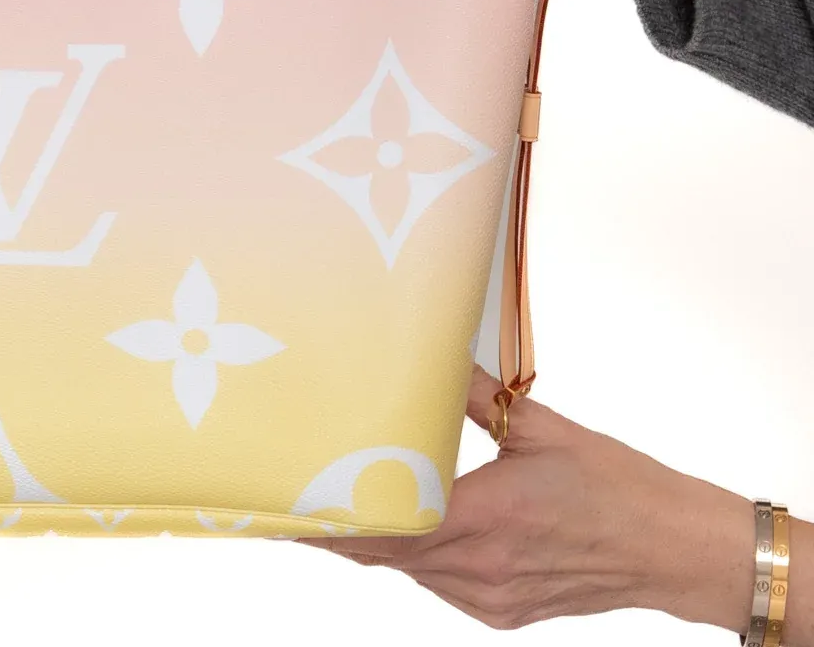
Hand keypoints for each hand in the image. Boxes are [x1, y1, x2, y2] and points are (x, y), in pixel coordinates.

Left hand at [300, 365, 754, 631]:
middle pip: (386, 552)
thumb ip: (472, 394)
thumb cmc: (618, 486)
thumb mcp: (539, 426)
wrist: (676, 549)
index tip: (290, 503)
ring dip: (374, 543)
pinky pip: (440, 585)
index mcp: (486, 518)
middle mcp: (482, 567)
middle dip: (336, 529)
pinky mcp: (504, 611)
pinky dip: (415, 559)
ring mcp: (492, 596)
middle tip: (288, 499)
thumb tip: (430, 354)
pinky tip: (401, 529)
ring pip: (410, 570)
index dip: (332, 519)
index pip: (386, 526)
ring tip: (329, 508)